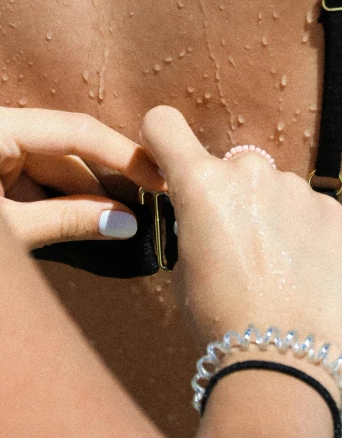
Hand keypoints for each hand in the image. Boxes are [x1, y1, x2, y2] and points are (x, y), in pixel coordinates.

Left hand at [0, 98, 165, 249]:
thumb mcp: (7, 231)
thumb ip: (68, 224)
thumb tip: (126, 223)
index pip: (73, 132)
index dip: (122, 156)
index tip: (160, 176)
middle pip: (64, 152)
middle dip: (102, 186)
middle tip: (148, 214)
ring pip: (49, 168)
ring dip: (81, 199)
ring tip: (123, 226)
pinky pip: (30, 179)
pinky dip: (56, 204)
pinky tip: (85, 225)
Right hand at [140, 106, 341, 353]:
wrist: (284, 361)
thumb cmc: (220, 317)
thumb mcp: (184, 264)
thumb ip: (193, 219)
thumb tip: (209, 212)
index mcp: (201, 183)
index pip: (164, 123)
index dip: (161, 139)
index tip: (167, 161)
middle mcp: (249, 171)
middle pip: (230, 166)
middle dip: (230, 193)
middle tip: (237, 242)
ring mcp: (297, 189)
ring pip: (273, 188)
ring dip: (271, 211)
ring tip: (277, 265)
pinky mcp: (334, 210)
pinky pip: (308, 208)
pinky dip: (304, 230)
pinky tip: (304, 270)